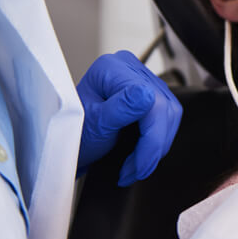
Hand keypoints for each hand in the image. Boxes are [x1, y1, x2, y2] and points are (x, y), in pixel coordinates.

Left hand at [76, 50, 182, 185]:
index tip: (139, 166)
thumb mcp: (94, 123)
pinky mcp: (150, 93)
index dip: (152, 138)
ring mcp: (141, 79)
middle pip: (164, 108)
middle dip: (154, 146)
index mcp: (113, 68)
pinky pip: (168, 116)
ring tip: (136, 166)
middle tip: (137, 171)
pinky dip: (158, 140)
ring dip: (157, 146)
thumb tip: (148, 94)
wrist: (66, 143)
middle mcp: (129, 67)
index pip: (152, 102)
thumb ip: (121, 107)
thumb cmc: (72, 132)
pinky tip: (143, 154)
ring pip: (170, 114)